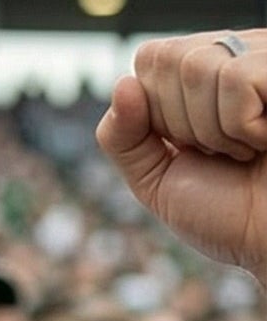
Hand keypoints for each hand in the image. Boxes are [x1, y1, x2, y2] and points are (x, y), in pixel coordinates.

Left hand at [98, 32, 266, 274]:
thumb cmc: (229, 213)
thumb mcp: (157, 181)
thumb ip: (124, 140)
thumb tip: (121, 85)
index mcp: (202, 77)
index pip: (149, 61)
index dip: (156, 115)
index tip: (190, 147)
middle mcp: (235, 55)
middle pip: (168, 60)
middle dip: (182, 123)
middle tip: (221, 151)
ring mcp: (262, 57)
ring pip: (198, 67)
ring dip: (213, 129)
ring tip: (247, 147)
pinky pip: (236, 79)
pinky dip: (241, 125)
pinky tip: (266, 138)